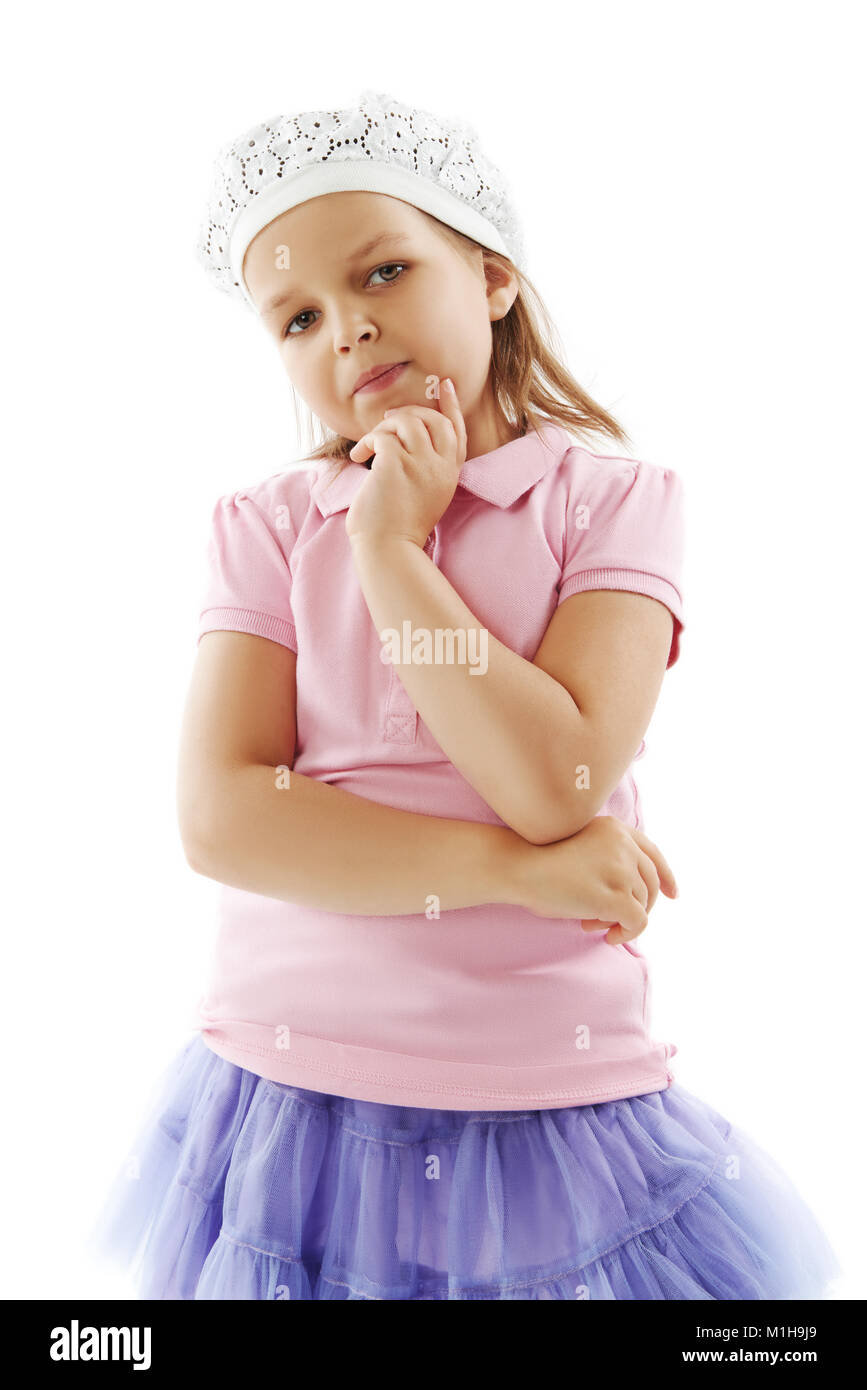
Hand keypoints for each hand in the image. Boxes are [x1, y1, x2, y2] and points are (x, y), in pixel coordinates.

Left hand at [345, 377, 467, 548]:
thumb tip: (401, 440)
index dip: (450, 406)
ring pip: (407, 422)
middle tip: (387, 420)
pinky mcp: (397, 465)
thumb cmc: (397, 528)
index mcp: (449, 475)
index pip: (457, 432)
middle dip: (410, 413)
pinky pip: (383, 436)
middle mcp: (441, 467)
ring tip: (370, 444)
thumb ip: (424, 469)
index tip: (444, 384)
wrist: (388, 550)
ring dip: (384, 427)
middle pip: (434, 420)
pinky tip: (359, 457)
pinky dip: (368, 441)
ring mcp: (422, 465)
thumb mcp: (422, 495)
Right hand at [512, 815, 678, 944]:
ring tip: (593, 922)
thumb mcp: (580, 848)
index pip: (652, 853)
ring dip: (621, 919)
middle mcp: (622, 844)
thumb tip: (634, 894)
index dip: (665, 875)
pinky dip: (627, 933)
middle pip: (650, 883)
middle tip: (611, 920)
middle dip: (639, 905)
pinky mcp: (616, 896)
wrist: (517, 866)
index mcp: (614, 828)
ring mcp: (621, 869)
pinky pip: (638, 922)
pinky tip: (609, 936)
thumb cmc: (539, 861)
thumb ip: (608, 858)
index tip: (672, 894)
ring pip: (643, 904)